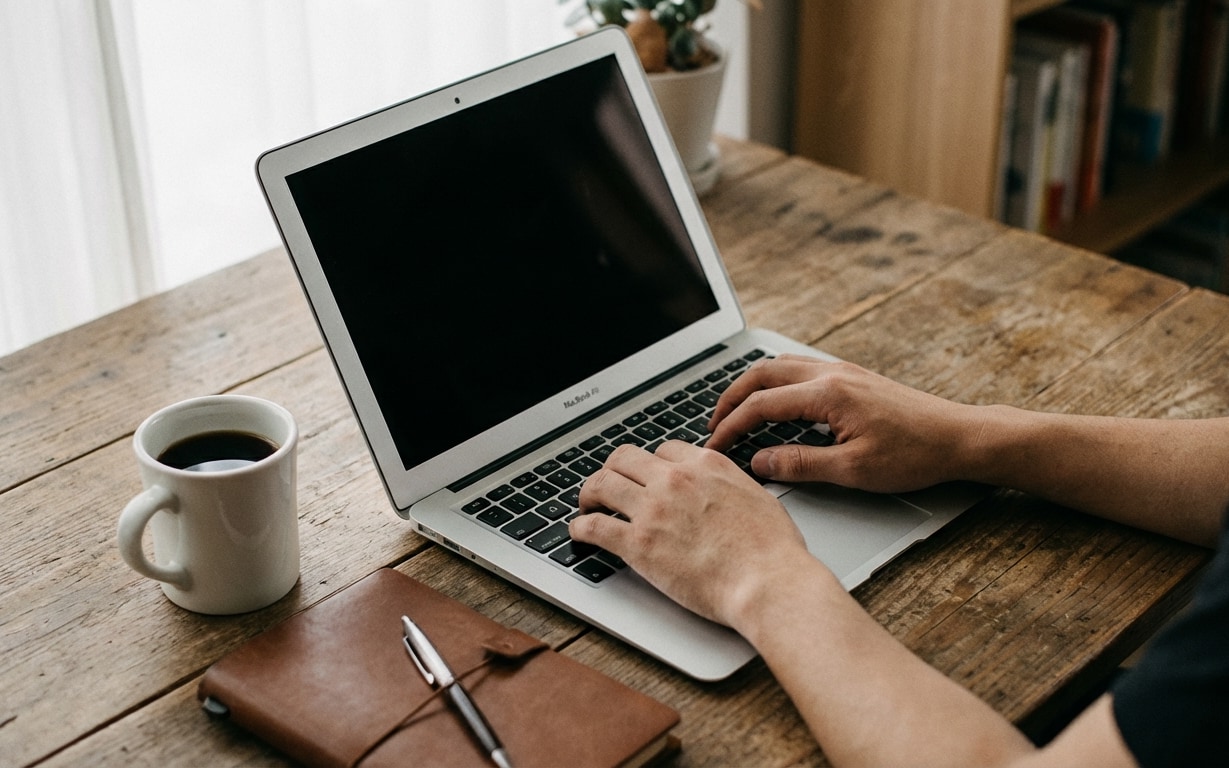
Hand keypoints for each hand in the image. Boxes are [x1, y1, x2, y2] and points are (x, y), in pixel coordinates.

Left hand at [569, 440, 813, 627]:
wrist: (767, 581)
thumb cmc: (772, 550)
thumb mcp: (757, 497)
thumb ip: (732, 486)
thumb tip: (724, 489)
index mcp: (705, 465)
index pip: (664, 451)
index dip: (651, 464)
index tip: (647, 477)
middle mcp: (675, 480)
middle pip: (625, 458)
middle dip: (613, 470)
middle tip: (608, 485)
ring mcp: (653, 510)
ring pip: (602, 484)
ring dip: (589, 494)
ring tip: (587, 505)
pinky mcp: (638, 544)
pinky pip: (594, 526)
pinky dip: (580, 527)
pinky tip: (578, 532)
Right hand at [706, 355, 980, 492]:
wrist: (958, 437)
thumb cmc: (914, 454)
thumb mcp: (853, 471)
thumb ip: (800, 465)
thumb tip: (760, 462)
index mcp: (828, 394)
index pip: (761, 405)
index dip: (731, 427)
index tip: (714, 447)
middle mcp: (831, 374)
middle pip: (762, 373)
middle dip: (731, 398)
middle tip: (713, 425)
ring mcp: (843, 371)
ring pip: (780, 366)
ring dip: (752, 386)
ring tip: (736, 412)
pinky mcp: (853, 376)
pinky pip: (800, 369)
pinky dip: (775, 383)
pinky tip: (775, 404)